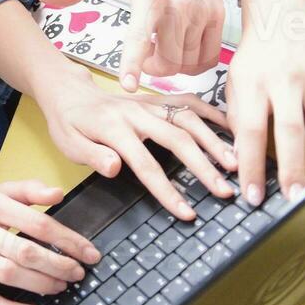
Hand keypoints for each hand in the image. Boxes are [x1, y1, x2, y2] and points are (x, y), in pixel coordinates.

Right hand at [0, 181, 99, 304]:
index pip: (36, 223)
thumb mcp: (0, 189)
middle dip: (57, 265)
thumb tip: (58, 194)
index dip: (67, 240)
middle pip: (24, 252)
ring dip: (41, 283)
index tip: (88, 252)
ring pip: (9, 275)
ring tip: (61, 285)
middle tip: (78, 272)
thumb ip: (30, 190)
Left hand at [36, 69, 236, 221]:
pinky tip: (231, 128)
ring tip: (235, 164)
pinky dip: (212, 113)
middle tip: (224, 191)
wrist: (70, 92)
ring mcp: (150, 103)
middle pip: (177, 139)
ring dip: (213, 140)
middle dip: (203, 167)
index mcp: (114, 128)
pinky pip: (189, 102)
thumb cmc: (70, 124)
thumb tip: (115, 168)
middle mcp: (137, 113)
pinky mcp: (158, 99)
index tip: (187, 212)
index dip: (167, 190)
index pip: (145, 164)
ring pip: (188, 119)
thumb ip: (92, 156)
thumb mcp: (69, 144)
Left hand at [38, 0, 223, 84]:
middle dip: (152, 69)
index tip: (129, 86)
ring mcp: (202, 10)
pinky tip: (180, 48)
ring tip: (160, 47)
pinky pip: (210, 55)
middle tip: (144, 56)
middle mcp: (179, 5)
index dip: (134, 65)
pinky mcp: (218, 13)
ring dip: (173, 66)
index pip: (140, 38)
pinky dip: (194, 62)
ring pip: (189, 62)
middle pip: (168, 60)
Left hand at [226, 0, 304, 203]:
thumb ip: (237, 117)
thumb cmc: (256, 56)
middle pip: (291, 132)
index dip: (250, 165)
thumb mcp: (234, 81)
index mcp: (253, 83)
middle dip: (292, 170)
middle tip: (294, 199)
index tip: (252, 195)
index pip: (249, 130)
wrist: (283, 14)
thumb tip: (239, 159)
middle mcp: (285, 81)